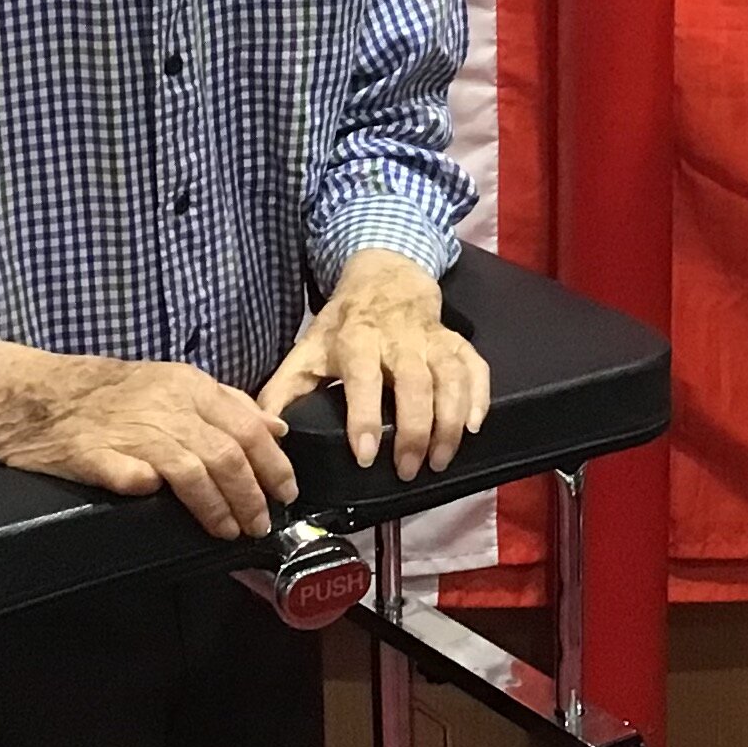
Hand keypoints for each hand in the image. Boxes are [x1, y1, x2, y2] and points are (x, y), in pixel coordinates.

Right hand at [0, 342, 297, 539]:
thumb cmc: (105, 393)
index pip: (247, 426)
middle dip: (251, 495)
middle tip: (260, 524)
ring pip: (191, 469)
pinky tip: (159, 502)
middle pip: (226, 454)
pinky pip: (126, 472)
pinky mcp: (92, 453)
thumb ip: (226, 406)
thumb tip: (277, 429)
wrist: (30, 392)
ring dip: (216, 506)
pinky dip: (147, 487)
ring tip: (228, 531)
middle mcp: (166, 405)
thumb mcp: (172, 384)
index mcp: (189, 386)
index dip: (273, 464)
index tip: (286, 493)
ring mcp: (129, 428)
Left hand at [257, 250, 487, 477]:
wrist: (385, 276)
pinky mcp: (456, 341)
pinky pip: (476, 367)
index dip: (365, 417)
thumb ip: (283, 391)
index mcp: (357, 340)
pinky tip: (474, 427)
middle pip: (414, 384)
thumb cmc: (344, 324)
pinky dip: (480, 396)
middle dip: (415, 431)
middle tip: (408, 470)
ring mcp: (432, 339)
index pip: (363, 378)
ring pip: (449, 378)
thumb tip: (268, 432)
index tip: (365, 456)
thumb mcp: (306, 350)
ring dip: (450, 421)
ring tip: (441, 459)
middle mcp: (398, 338)